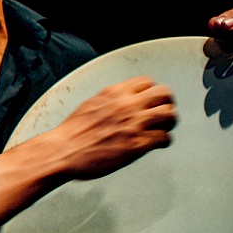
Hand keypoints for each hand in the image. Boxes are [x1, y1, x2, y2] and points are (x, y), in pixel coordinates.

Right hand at [51, 76, 176, 180]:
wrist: (62, 151)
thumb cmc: (72, 133)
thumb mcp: (91, 104)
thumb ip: (111, 100)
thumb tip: (122, 102)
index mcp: (114, 93)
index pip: (146, 82)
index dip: (152, 92)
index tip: (151, 101)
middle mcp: (127, 105)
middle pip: (164, 94)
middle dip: (168, 103)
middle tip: (164, 114)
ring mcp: (134, 124)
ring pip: (170, 114)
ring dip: (169, 122)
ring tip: (162, 129)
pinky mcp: (137, 144)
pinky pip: (164, 137)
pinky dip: (164, 141)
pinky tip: (156, 144)